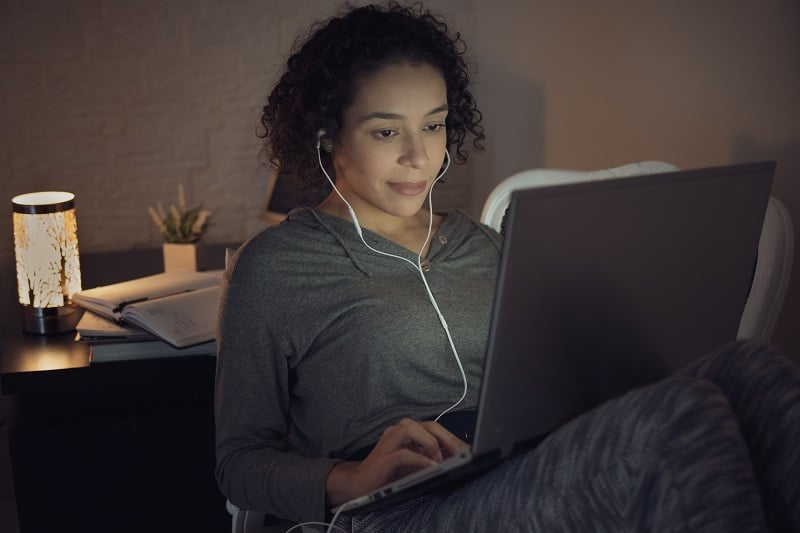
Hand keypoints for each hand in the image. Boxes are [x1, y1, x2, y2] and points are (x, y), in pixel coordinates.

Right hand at [325, 418, 467, 507]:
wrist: (360, 483)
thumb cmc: (389, 473)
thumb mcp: (414, 464)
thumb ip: (430, 458)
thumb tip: (455, 459)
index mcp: (407, 431)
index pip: (434, 427)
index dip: (451, 437)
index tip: (465, 450)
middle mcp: (398, 431)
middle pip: (427, 424)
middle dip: (446, 438)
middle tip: (459, 454)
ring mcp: (389, 442)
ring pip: (412, 429)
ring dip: (430, 444)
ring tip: (439, 461)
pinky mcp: (383, 458)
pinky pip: (403, 453)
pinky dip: (419, 459)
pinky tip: (429, 466)